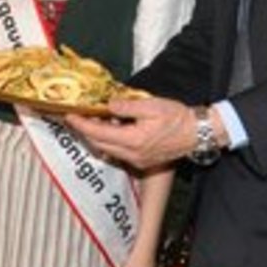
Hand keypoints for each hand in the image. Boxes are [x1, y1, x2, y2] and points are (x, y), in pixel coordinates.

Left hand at [63, 97, 195, 170]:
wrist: (197, 133)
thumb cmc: (178, 118)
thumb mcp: (151, 106)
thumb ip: (127, 106)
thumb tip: (109, 105)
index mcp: (133, 140)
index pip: (98, 133)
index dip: (81, 124)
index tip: (70, 116)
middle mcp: (133, 154)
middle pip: (99, 144)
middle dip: (85, 131)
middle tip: (76, 117)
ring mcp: (137, 160)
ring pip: (108, 149)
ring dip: (97, 137)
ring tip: (91, 121)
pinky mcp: (142, 161)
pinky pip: (119, 152)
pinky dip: (110, 141)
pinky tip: (111, 129)